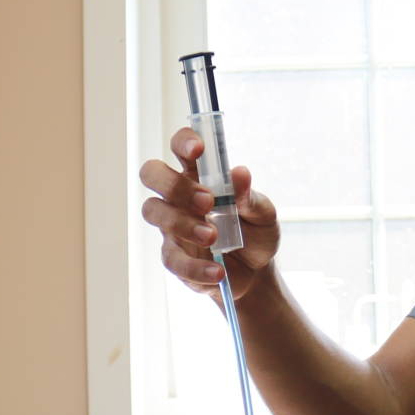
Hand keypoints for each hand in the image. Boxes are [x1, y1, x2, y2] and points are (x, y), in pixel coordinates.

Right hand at [137, 128, 280, 299]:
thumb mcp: (263, 214)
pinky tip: (218, 271)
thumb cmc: (255, 233)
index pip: (181, 147)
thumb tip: (240, 173)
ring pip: (153, 211)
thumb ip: (249, 196)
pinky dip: (195, 267)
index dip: (184, 141)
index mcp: (200, 175)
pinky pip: (171, 259)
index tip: (198, 149)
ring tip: (213, 237)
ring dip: (182, 223)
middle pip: (151, 174)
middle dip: (173, 184)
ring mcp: (171, 226)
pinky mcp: (174, 257)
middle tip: (206, 201)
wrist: (256, 273)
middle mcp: (179, 196)